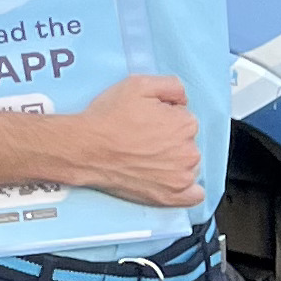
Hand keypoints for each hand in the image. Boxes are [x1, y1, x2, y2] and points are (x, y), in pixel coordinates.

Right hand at [63, 73, 202, 208]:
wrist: (86, 149)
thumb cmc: (108, 118)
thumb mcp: (138, 84)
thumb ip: (170, 85)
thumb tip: (182, 98)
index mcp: (185, 124)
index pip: (185, 118)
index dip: (166, 117)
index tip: (149, 120)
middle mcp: (189, 152)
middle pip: (187, 142)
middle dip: (171, 139)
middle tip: (144, 138)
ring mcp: (181, 177)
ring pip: (188, 165)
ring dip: (175, 161)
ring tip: (146, 158)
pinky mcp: (172, 196)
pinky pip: (194, 195)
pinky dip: (187, 188)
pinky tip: (169, 179)